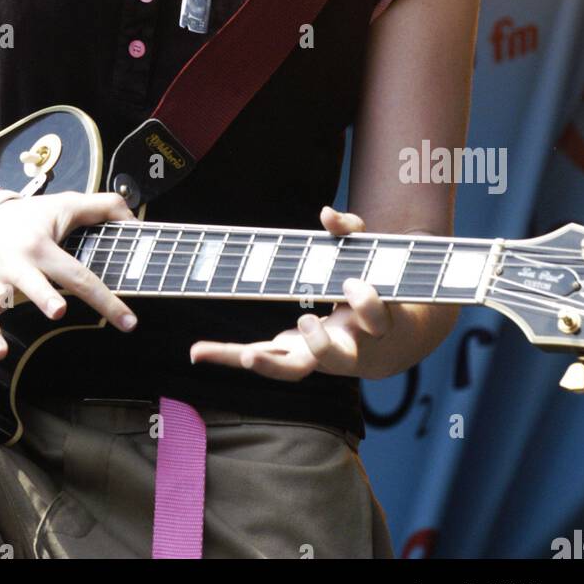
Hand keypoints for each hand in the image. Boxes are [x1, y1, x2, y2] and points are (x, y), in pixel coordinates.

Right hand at [0, 190, 138, 366]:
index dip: (106, 299)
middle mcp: (13, 264)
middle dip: (41, 296)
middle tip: (57, 310)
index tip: (127, 323)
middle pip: (29, 282)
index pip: (79, 275)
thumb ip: (104, 207)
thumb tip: (136, 222)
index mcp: (40, 246)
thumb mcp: (66, 205)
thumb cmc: (29, 219)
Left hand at [189, 204, 393, 380]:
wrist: (385, 345)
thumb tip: (326, 214)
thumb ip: (351, 232)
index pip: (376, 318)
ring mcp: (316, 358)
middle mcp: (348, 347)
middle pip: (336, 358)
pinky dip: (228, 356)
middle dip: (321, 345)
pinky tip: (198, 352)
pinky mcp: (290, 357)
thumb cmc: (375, 288)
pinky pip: (260, 359)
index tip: (351, 284)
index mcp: (374, 322)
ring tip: (245, 356)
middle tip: (307, 320)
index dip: (366, 303)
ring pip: (293, 369)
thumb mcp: (371, 256)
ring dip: (268, 363)